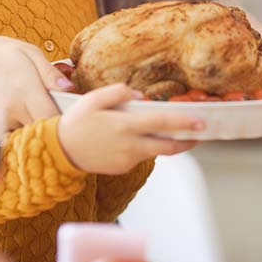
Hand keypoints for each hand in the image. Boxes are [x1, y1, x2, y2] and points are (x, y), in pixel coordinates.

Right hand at [0, 32, 69, 129]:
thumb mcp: (28, 52)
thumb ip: (49, 73)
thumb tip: (69, 89)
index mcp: (25, 89)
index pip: (51, 118)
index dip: (62, 121)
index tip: (66, 115)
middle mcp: (11, 108)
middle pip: (39, 131)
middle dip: (48, 126)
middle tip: (51, 113)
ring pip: (23, 133)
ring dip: (30, 126)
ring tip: (28, 108)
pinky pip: (7, 132)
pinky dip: (13, 126)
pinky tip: (12, 110)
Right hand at [58, 83, 203, 173]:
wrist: (59, 151)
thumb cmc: (76, 122)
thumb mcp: (94, 99)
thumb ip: (119, 93)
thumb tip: (140, 96)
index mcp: (125, 126)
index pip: (163, 124)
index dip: (185, 124)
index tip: (202, 122)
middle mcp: (130, 146)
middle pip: (169, 147)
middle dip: (188, 141)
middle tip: (200, 134)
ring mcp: (127, 160)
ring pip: (155, 151)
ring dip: (166, 143)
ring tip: (173, 131)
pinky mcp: (123, 168)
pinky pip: (140, 156)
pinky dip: (145, 147)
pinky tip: (137, 138)